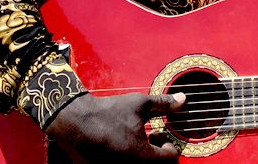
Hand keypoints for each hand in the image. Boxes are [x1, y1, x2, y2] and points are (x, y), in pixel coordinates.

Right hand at [44, 92, 185, 161]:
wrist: (74, 121)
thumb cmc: (108, 112)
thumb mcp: (140, 104)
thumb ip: (164, 104)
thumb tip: (183, 100)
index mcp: (144, 157)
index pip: (171, 160)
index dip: (169, 146)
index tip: (159, 135)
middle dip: (158, 155)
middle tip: (150, 140)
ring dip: (144, 159)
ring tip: (135, 143)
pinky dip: (129, 161)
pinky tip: (121, 148)